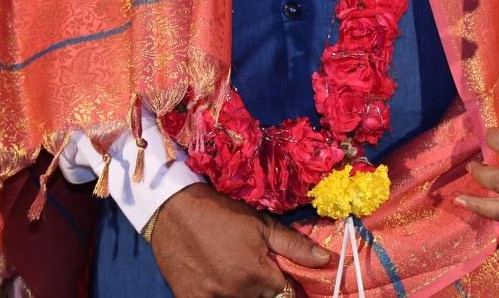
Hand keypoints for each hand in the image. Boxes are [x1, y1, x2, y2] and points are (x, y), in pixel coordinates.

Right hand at [149, 184, 330, 297]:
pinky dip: (221, 295)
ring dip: (244, 292)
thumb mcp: (260, 224)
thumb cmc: (220, 212)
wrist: (173, 209)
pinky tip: (217, 279)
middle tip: (251, 267)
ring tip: (233, 270)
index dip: (286, 283)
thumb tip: (326, 260)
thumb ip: (294, 246)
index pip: (287, 294)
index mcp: (259, 275)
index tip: (278, 272)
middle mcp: (238, 293)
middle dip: (264, 288)